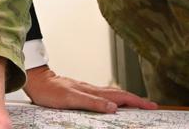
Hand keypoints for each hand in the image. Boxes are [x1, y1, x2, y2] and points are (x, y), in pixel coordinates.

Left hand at [23, 64, 156, 112]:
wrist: (36, 80)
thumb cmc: (50, 91)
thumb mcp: (70, 99)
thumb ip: (92, 102)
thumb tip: (113, 107)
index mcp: (93, 91)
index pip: (120, 96)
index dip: (136, 102)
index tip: (151, 106)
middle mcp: (92, 89)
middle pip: (120, 93)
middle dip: (137, 100)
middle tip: (151, 106)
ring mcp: (87, 89)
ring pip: (113, 93)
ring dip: (127, 99)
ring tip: (138, 103)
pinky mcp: (81, 91)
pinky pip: (104, 94)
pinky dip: (114, 98)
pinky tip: (112, 101)